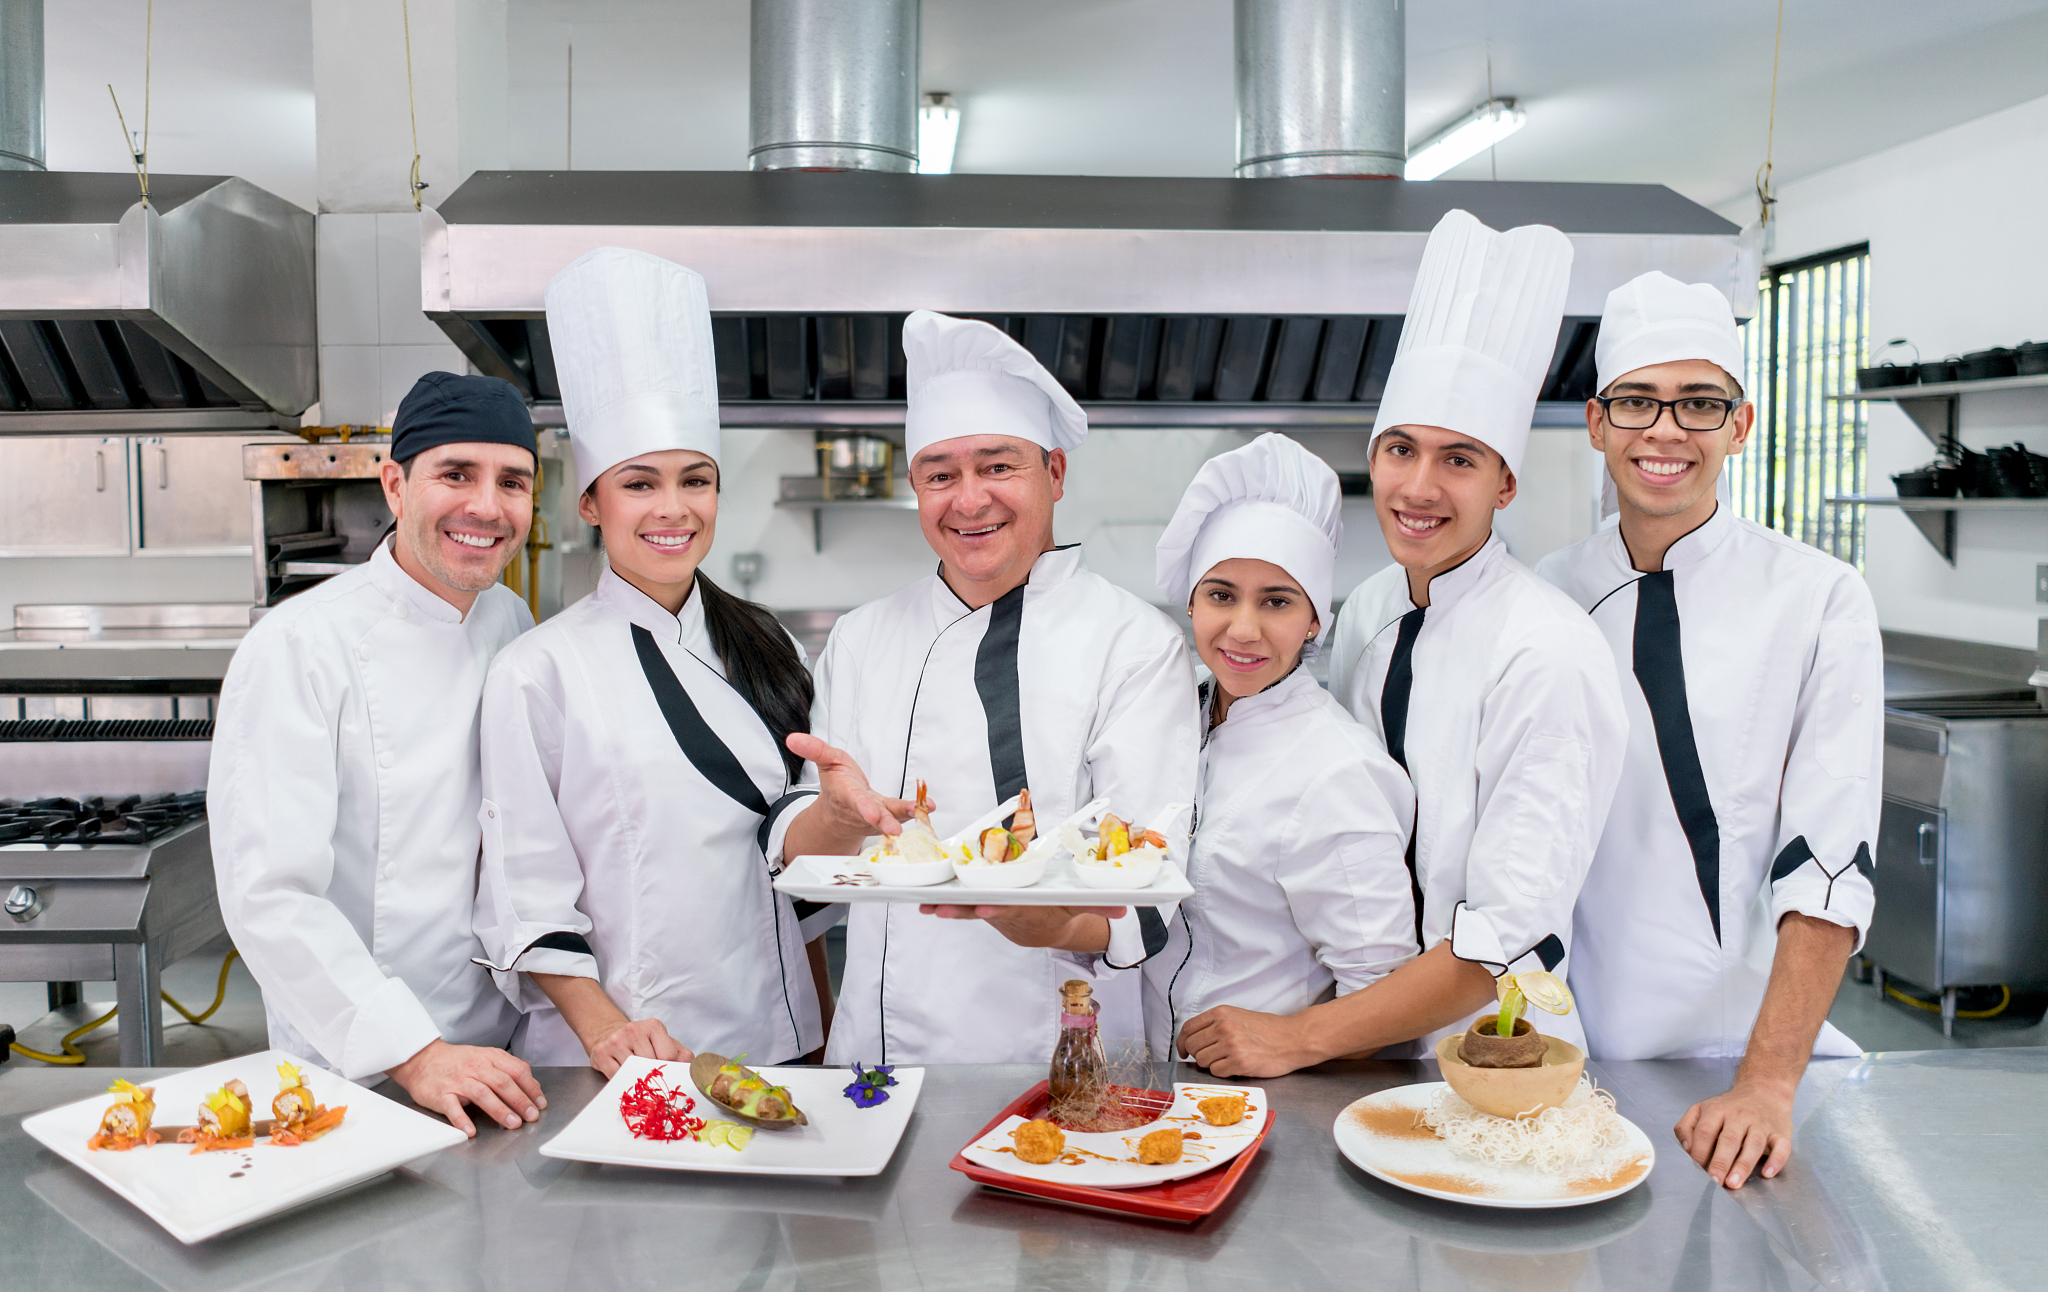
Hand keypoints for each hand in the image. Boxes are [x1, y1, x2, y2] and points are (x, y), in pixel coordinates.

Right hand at [386, 1039, 545, 1137]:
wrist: (422, 1059)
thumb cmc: (457, 1061)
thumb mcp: (484, 1057)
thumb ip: (505, 1070)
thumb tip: (530, 1088)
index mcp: (490, 1057)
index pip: (517, 1070)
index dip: (531, 1087)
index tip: (540, 1103)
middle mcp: (476, 1067)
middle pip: (503, 1083)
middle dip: (520, 1101)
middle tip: (531, 1116)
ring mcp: (458, 1081)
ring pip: (483, 1094)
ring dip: (500, 1110)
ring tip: (513, 1123)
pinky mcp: (441, 1094)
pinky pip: (453, 1108)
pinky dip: (462, 1120)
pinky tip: (471, 1131)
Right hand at [583, 1017, 691, 1079]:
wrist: (609, 1033)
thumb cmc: (641, 1042)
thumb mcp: (664, 1042)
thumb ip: (681, 1055)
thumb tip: (690, 1070)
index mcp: (654, 1026)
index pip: (668, 1055)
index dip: (669, 1068)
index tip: (665, 1071)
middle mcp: (634, 1030)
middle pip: (650, 1064)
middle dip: (653, 1075)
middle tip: (651, 1077)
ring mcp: (616, 1040)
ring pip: (633, 1071)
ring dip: (637, 1078)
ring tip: (637, 1074)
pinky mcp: (602, 1053)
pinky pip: (617, 1076)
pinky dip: (623, 1082)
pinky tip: (625, 1076)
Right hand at [784, 733, 914, 850]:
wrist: (840, 812)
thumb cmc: (837, 784)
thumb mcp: (826, 761)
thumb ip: (813, 750)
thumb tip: (792, 738)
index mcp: (845, 795)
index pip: (854, 801)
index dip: (864, 808)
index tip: (873, 814)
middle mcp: (862, 810)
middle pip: (874, 816)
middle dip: (884, 822)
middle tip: (895, 830)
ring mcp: (877, 816)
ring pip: (892, 817)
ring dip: (907, 815)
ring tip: (923, 810)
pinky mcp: (889, 817)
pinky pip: (903, 814)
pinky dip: (916, 810)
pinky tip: (929, 806)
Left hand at [919, 903, 1121, 952]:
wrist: (1049, 929)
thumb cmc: (1063, 908)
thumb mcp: (1083, 906)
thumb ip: (1101, 905)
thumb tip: (1125, 908)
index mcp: (1030, 909)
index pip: (1014, 908)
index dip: (999, 908)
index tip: (984, 907)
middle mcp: (1009, 913)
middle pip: (984, 909)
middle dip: (963, 910)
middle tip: (942, 909)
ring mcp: (994, 913)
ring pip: (968, 910)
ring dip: (946, 909)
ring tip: (925, 907)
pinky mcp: (983, 910)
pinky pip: (961, 908)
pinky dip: (942, 906)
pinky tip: (921, 903)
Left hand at [1177, 1005, 1320, 1078]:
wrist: (1293, 1038)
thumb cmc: (1268, 1029)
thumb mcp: (1238, 1016)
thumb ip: (1216, 1024)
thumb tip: (1194, 1040)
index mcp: (1221, 1013)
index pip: (1188, 1028)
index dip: (1182, 1042)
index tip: (1183, 1051)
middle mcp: (1223, 1027)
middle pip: (1192, 1046)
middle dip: (1198, 1055)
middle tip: (1212, 1058)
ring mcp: (1231, 1044)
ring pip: (1202, 1061)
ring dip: (1211, 1064)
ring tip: (1228, 1060)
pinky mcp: (1239, 1062)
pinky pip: (1216, 1072)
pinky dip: (1223, 1073)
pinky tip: (1235, 1066)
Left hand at [1675, 1078, 1794, 1188]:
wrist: (1763, 1091)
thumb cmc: (1728, 1107)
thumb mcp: (1701, 1109)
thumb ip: (1687, 1126)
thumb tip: (1686, 1148)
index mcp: (1717, 1110)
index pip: (1705, 1131)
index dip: (1699, 1151)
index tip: (1697, 1170)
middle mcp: (1740, 1116)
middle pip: (1729, 1140)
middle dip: (1720, 1162)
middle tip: (1715, 1181)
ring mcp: (1761, 1124)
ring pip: (1753, 1144)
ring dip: (1743, 1165)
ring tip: (1734, 1182)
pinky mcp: (1780, 1133)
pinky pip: (1782, 1147)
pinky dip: (1776, 1160)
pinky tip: (1767, 1173)